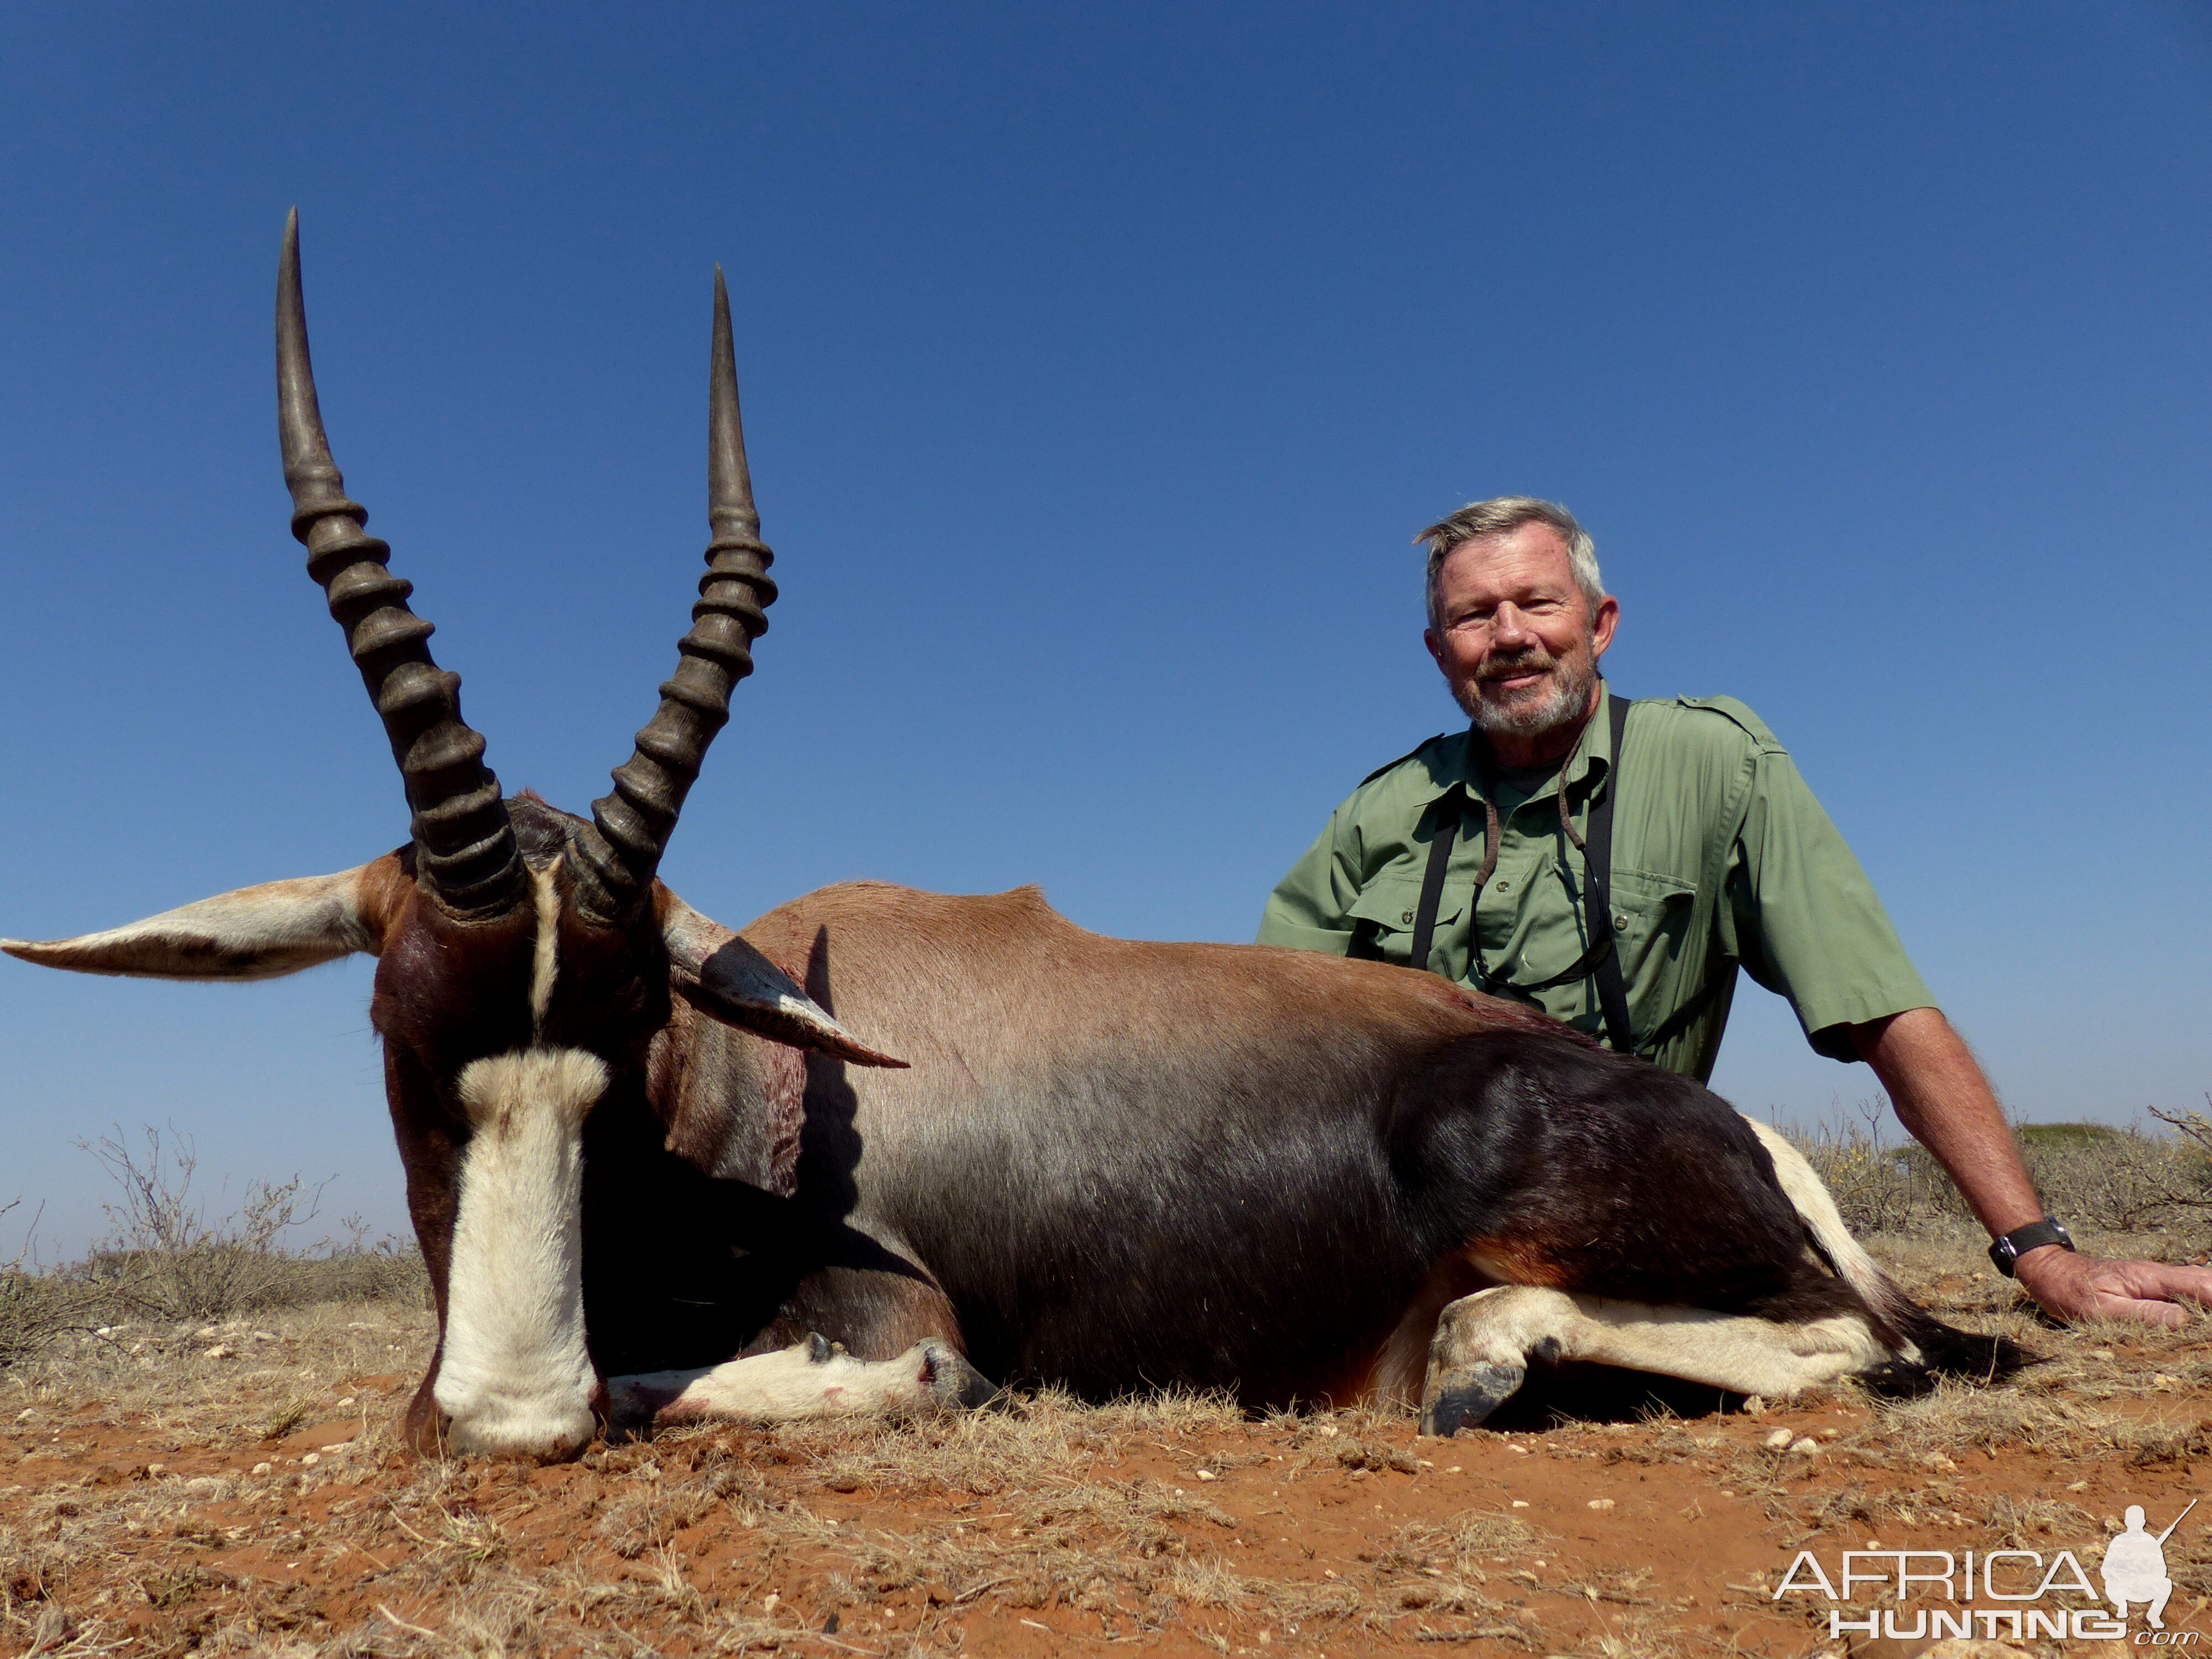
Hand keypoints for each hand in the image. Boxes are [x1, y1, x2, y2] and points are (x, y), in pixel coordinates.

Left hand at [2014, 1246, 2211, 1327]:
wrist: (2052, 1273)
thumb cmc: (2073, 1293)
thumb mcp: (2105, 1310)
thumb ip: (2145, 1314)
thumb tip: (2186, 1321)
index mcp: (2151, 1278)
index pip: (2202, 1286)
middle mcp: (2158, 1274)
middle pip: (2206, 1282)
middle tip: (2210, 1340)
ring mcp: (2156, 1279)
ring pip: (2198, 1284)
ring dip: (2209, 1301)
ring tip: (2206, 1335)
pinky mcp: (2150, 1286)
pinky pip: (2184, 1289)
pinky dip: (2200, 1301)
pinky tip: (2200, 1319)